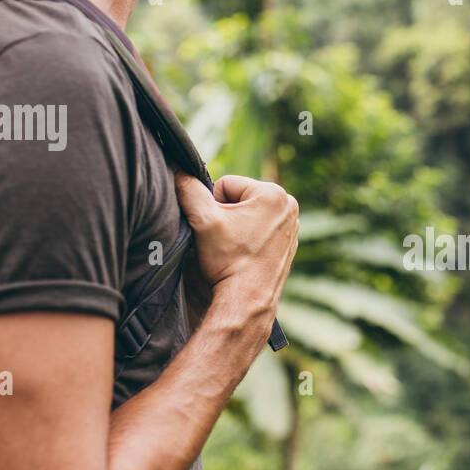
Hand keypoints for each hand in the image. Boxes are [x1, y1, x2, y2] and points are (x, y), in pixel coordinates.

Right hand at [174, 173, 298, 325]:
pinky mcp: (288, 243)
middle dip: (226, 215)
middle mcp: (289, 206)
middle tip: (225, 241)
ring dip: (236, 227)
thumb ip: (188, 189)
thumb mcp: (203, 220)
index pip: (226, 184)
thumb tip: (178, 169)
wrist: (248, 300)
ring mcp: (291, 226)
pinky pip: (259, 230)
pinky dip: (248, 239)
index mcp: (274, 193)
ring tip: (235, 249)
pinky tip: (245, 255)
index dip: (213, 206)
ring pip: (248, 214)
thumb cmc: (229, 261)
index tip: (217, 229)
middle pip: (239, 199)